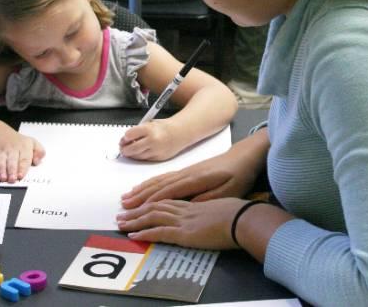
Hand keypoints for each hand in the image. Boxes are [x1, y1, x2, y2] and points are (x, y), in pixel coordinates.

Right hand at [0, 132, 44, 182]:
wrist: (1, 133)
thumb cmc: (20, 142)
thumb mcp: (34, 143)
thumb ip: (40, 152)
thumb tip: (37, 161)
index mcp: (24, 147)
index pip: (24, 158)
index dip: (23, 167)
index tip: (21, 175)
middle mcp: (13, 149)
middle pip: (12, 161)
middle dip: (12, 170)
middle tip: (13, 179)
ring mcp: (2, 151)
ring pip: (1, 160)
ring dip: (1, 169)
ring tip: (2, 178)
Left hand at [117, 197, 246, 249]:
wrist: (245, 216)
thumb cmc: (239, 210)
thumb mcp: (222, 199)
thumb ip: (207, 203)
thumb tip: (197, 208)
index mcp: (194, 197)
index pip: (167, 195)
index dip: (151, 196)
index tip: (138, 199)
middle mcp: (185, 205)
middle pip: (155, 203)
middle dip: (137, 207)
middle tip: (122, 211)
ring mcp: (183, 218)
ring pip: (153, 215)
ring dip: (135, 219)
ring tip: (121, 222)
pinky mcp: (184, 232)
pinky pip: (159, 231)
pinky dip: (145, 232)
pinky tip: (134, 235)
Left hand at [119, 119, 181, 160]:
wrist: (180, 133)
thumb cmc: (164, 127)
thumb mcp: (150, 123)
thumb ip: (138, 131)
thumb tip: (126, 140)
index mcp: (149, 129)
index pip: (129, 135)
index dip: (125, 138)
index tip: (124, 138)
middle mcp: (152, 141)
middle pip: (131, 148)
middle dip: (124, 149)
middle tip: (122, 148)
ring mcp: (156, 150)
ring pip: (137, 156)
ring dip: (131, 154)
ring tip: (130, 150)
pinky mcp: (159, 158)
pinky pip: (145, 159)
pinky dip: (140, 156)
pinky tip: (139, 152)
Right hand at [120, 134, 266, 208]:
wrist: (244, 156)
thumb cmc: (238, 175)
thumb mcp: (228, 191)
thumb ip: (207, 199)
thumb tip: (186, 208)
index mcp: (194, 180)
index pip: (167, 193)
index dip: (150, 203)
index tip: (135, 212)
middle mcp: (186, 174)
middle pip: (158, 186)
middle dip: (139, 197)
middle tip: (123, 207)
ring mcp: (185, 171)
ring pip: (158, 180)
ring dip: (141, 189)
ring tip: (126, 197)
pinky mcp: (188, 171)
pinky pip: (164, 177)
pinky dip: (150, 183)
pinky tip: (144, 187)